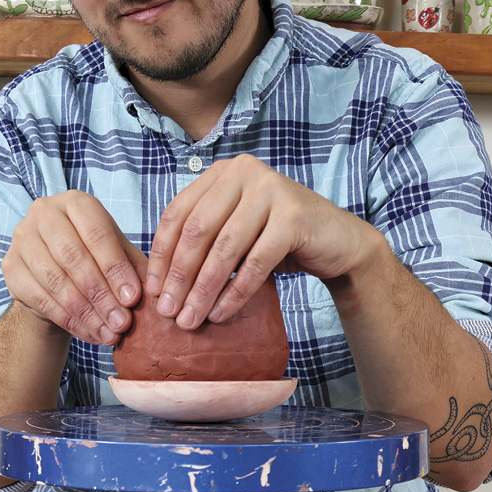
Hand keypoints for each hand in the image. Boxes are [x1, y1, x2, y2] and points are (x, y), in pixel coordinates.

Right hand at [2, 191, 146, 345]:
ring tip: (109, 334)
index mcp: (76, 202)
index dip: (115, 268)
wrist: (53, 274)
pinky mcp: (10, 266)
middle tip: (122, 322)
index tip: (133, 298)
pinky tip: (90, 334)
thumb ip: (135, 268)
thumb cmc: (93, 257)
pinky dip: (69, 320)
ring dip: (86, 312)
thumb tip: (153, 291)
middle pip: (74, 257)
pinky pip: (40, 297)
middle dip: (102, 294)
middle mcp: (44, 212)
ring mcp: (22, 238)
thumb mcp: (118, 255)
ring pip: (56, 280)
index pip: (97, 234)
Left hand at [146, 155, 379, 329]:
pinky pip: (255, 263)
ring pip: (224, 248)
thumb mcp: (236, 230)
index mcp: (223, 172)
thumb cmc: (278, 238)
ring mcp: (271, 190)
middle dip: (179, 275)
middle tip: (168, 312)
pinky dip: (234, 293)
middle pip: (197, 230)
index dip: (162, 254)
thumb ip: (204, 239)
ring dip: (203, 289)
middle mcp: (245, 172)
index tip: (153, 290)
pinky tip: (220, 314)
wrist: (338, 242)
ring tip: (190, 319)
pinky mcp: (293, 217)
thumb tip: (160, 282)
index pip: (178, 213)